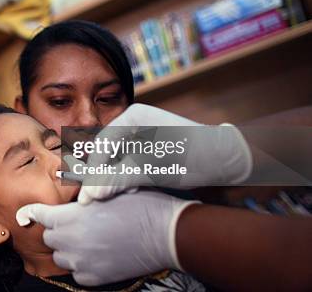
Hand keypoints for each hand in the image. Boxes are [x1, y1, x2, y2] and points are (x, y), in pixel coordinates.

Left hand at [16, 191, 198, 285]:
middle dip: (58, 230)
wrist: (165, 234)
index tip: (27, 214)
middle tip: (76, 225)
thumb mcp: (109, 192)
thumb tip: (76, 201)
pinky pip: (77, 273)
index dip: (34, 213)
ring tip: (89, 241)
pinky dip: (82, 265)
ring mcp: (81, 262)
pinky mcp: (94, 278)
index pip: (40, 215)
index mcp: (72, 216)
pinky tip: (98, 255)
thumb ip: (85, 199)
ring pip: (61, 257)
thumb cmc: (140, 206)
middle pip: (49, 238)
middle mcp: (71, 241)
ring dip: (69, 249)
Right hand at [78, 104, 252, 203]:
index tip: (86, 196)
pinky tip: (132, 190)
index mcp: (134, 116)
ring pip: (115, 159)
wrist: (230, 160)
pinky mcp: (147, 148)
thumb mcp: (156, 170)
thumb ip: (120, 180)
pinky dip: (127, 178)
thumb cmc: (196, 159)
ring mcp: (141, 135)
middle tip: (93, 201)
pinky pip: (127, 163)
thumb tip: (90, 194)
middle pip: (106, 151)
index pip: (102, 144)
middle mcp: (134, 122)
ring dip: (114, 178)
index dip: (93, 171)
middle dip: (101, 176)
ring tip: (113, 197)